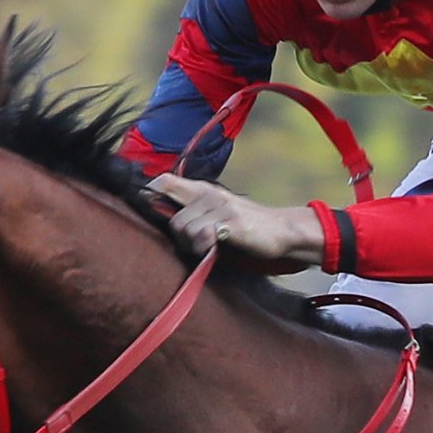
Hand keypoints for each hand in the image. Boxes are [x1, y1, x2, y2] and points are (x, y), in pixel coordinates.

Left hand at [143, 173, 331, 273]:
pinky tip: (213, 250)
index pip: (164, 182)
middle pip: (172, 217)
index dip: (150, 196)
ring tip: (207, 247)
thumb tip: (156, 211)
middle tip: (195, 245)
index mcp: (202, 190)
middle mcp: (209, 194)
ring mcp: (221, 207)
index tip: (152, 212)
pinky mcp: (232, 223)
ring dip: (191, 245)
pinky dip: (203, 248)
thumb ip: (191, 209)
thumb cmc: (245, 225)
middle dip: (179, 237)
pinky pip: (203, 235)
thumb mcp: (215, 211)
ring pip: (184, 228)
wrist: (282, 230)